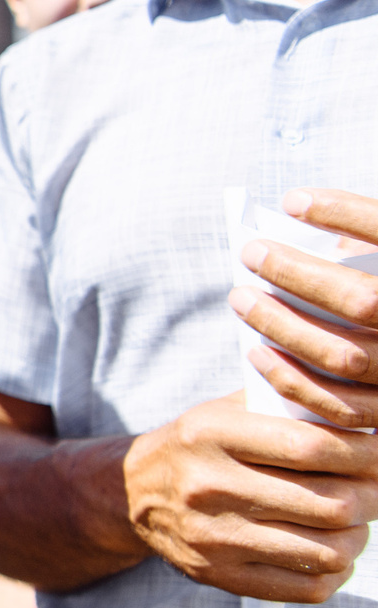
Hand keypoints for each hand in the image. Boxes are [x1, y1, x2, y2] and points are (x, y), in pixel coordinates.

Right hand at [120, 392, 377, 601]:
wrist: (133, 492)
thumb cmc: (200, 445)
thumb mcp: (226, 410)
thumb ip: (284, 408)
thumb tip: (364, 422)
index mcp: (210, 435)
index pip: (312, 447)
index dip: (365, 453)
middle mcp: (207, 486)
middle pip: (329, 503)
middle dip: (373, 497)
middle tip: (377, 489)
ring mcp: (212, 537)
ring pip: (326, 551)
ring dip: (358, 537)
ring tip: (357, 522)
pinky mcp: (217, 575)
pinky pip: (306, 587)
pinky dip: (335, 572)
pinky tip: (332, 551)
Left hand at [232, 186, 377, 428]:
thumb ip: (365, 247)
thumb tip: (296, 221)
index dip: (347, 213)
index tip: (292, 200)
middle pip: (364, 301)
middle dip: (299, 274)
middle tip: (252, 252)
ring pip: (345, 356)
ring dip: (283, 326)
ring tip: (242, 298)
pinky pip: (341, 407)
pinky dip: (290, 379)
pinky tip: (255, 352)